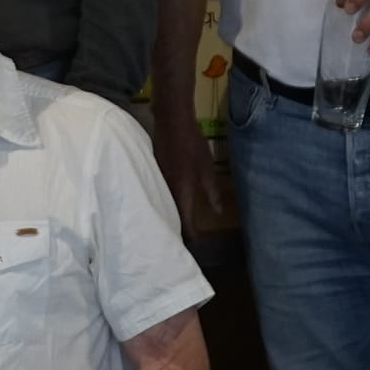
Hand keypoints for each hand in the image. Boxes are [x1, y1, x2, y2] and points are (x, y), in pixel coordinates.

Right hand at [151, 113, 223, 237]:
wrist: (171, 122)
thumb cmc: (193, 146)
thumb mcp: (207, 169)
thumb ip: (212, 192)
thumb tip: (217, 212)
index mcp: (181, 193)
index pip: (185, 223)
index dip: (190, 237)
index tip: (195, 247)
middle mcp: (166, 191)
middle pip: (170, 217)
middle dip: (176, 230)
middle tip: (183, 241)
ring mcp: (156, 181)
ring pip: (162, 206)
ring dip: (169, 216)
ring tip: (175, 225)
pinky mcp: (152, 173)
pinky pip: (156, 194)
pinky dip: (163, 202)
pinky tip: (168, 202)